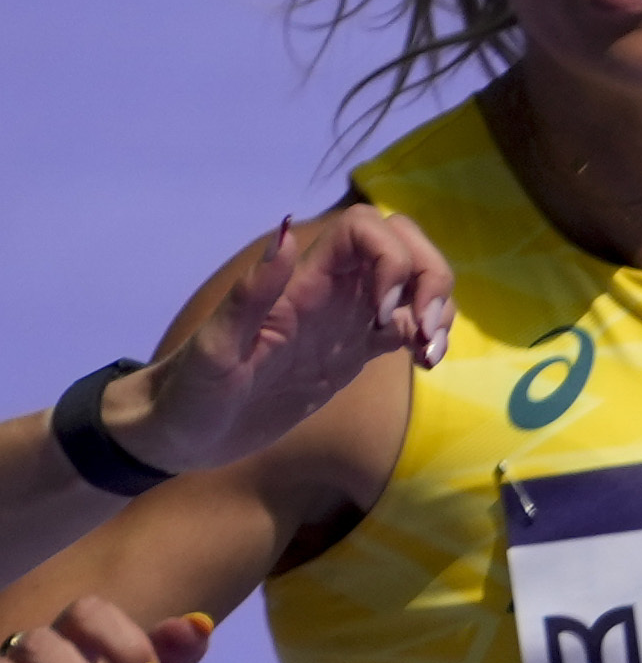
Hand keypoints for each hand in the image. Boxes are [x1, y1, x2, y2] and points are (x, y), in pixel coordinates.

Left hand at [152, 209, 456, 470]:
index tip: (385, 314)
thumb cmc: (192, 394)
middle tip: (425, 332)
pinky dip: (429, 335)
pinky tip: (425, 363)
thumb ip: (250, 296)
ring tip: (430, 354)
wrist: (184, 432)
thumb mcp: (214, 351)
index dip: (393, 260)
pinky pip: (406, 324)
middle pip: (401, 244)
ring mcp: (345, 320)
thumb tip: (288, 235)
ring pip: (412, 281)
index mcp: (298, 285)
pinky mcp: (353, 352)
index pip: (365, 230)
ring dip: (438, 308)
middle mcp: (329, 291)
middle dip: (430, 278)